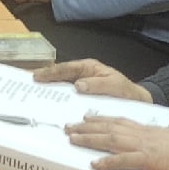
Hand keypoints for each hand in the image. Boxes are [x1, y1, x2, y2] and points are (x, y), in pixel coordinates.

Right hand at [33, 59, 152, 102]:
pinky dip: (58, 94)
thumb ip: (98, 85)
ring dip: (50, 85)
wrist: (138, 101)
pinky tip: (50, 101)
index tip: (38, 76)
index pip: (67, 68)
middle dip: (46, 76)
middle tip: (31, 80)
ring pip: (63, 82)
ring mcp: (83, 83)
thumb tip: (77, 85)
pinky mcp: (84, 94)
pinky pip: (68, 93)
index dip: (52, 72)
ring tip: (35, 89)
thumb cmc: (127, 91)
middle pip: (61, 73)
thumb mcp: (116, 86)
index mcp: (89, 68)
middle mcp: (84, 74)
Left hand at [64, 118, 168, 169]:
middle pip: (108, 127)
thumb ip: (158, 151)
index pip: (119, 120)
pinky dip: (108, 161)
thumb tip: (153, 160)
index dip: (100, 118)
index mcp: (148, 130)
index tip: (85, 117)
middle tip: (67, 126)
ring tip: (72, 139)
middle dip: (86, 127)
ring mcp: (144, 145)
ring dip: (89, 139)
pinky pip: (125, 160)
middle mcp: (142, 134)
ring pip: (110, 139)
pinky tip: (95, 164)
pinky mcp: (150, 159)